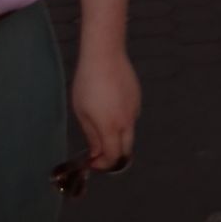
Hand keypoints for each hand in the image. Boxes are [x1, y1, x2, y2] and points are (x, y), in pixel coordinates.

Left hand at [70, 49, 140, 169]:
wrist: (105, 56)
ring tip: (100, 123)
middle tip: (99, 154)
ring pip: (129, 133)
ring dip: (117, 137)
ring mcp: (135, 110)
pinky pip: (131, 117)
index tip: (92, 163)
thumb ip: (91, 135)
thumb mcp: (82, 112)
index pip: (113, 157)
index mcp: (111, 127)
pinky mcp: (138, 99)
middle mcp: (127, 122)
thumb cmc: (87, 83)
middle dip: (113, 157)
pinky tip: (109, 106)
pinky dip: (121, 121)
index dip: (103, 165)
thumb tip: (95, 152)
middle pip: (126, 150)